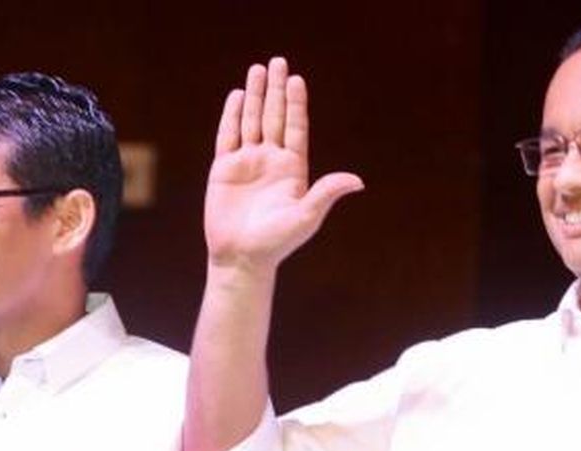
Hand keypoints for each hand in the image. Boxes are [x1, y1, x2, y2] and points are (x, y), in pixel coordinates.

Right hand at [205, 57, 362, 273]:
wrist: (242, 258)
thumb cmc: (276, 242)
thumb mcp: (306, 217)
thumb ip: (326, 193)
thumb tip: (357, 180)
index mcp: (293, 169)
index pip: (296, 128)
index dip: (296, 104)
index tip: (296, 80)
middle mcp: (271, 161)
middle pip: (274, 117)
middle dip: (276, 90)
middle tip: (277, 61)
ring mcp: (247, 163)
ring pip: (252, 121)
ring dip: (256, 96)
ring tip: (257, 70)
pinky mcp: (224, 170)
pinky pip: (228, 136)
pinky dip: (232, 116)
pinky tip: (237, 97)